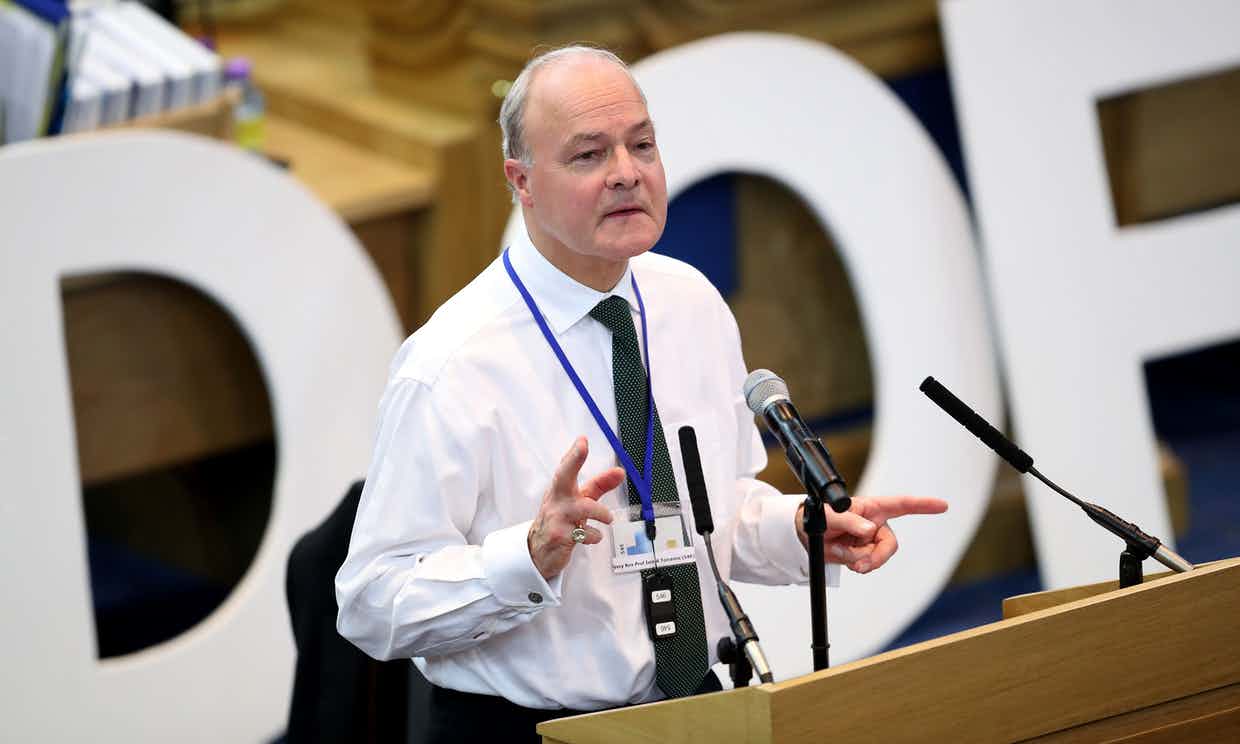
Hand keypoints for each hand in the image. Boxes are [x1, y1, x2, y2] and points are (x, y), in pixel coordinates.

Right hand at [528, 437, 624, 579]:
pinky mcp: (559, 537)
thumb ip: (600, 485)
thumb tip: (620, 471)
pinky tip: (593, 536)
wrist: (539, 550)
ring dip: (601, 512)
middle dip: (573, 460)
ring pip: (583, 507)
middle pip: (563, 475)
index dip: (575, 453)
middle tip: (582, 447)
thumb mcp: (580, 500)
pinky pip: (584, 533)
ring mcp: (556, 518)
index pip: (567, 466)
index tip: (582, 440)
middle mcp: (557, 500)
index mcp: (561, 488)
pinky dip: (594, 535)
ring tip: (608, 518)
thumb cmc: (561, 519)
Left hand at [797, 495, 948, 573]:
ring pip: (877, 557)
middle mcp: (875, 524)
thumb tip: (870, 530)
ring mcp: (869, 541)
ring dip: (861, 560)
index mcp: (872, 508)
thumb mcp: (832, 516)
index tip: (943, 505)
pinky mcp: (862, 554)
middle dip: (876, 557)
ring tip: (843, 555)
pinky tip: (843, 558)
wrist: (806, 534)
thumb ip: (851, 522)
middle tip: (859, 565)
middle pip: (889, 544)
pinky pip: (866, 564)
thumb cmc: (821, 517)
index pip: (901, 505)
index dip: (923, 505)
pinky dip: (855, 564)